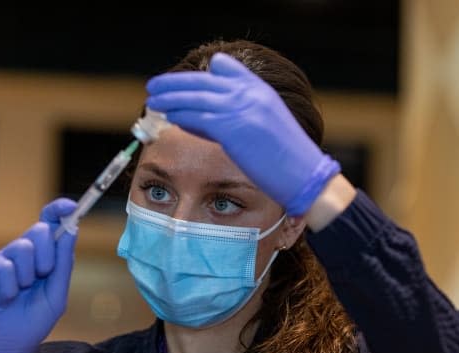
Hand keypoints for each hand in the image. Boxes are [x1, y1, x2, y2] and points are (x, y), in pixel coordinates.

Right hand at [0, 198, 76, 352]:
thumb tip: (72, 230)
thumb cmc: (32, 321)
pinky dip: (10, 289)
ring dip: (28, 275)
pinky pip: (5, 266)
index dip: (59, 210)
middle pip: (39, 230)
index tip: (72, 206)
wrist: (5, 347)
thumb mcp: (57, 294)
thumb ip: (64, 264)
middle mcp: (23, 253)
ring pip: (23, 246)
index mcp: (43, 256)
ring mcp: (3, 258)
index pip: (50, 224)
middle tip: (43, 276)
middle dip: (48, 254)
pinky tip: (5, 300)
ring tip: (22, 293)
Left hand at [146, 52, 339, 215]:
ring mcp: (242, 110)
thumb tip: (210, 111)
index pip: (224, 69)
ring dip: (171, 97)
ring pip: (197, 98)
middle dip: (175, 83)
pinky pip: (200, 118)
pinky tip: (170, 117)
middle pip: (203, 81)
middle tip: (154, 85)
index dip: (197, 75)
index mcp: (261, 90)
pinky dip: (182, 115)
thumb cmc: (287, 159)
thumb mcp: (267, 124)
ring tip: (153, 99)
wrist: (306, 177)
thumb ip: (243, 110)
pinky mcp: (233, 129)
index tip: (179, 80)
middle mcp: (251, 94)